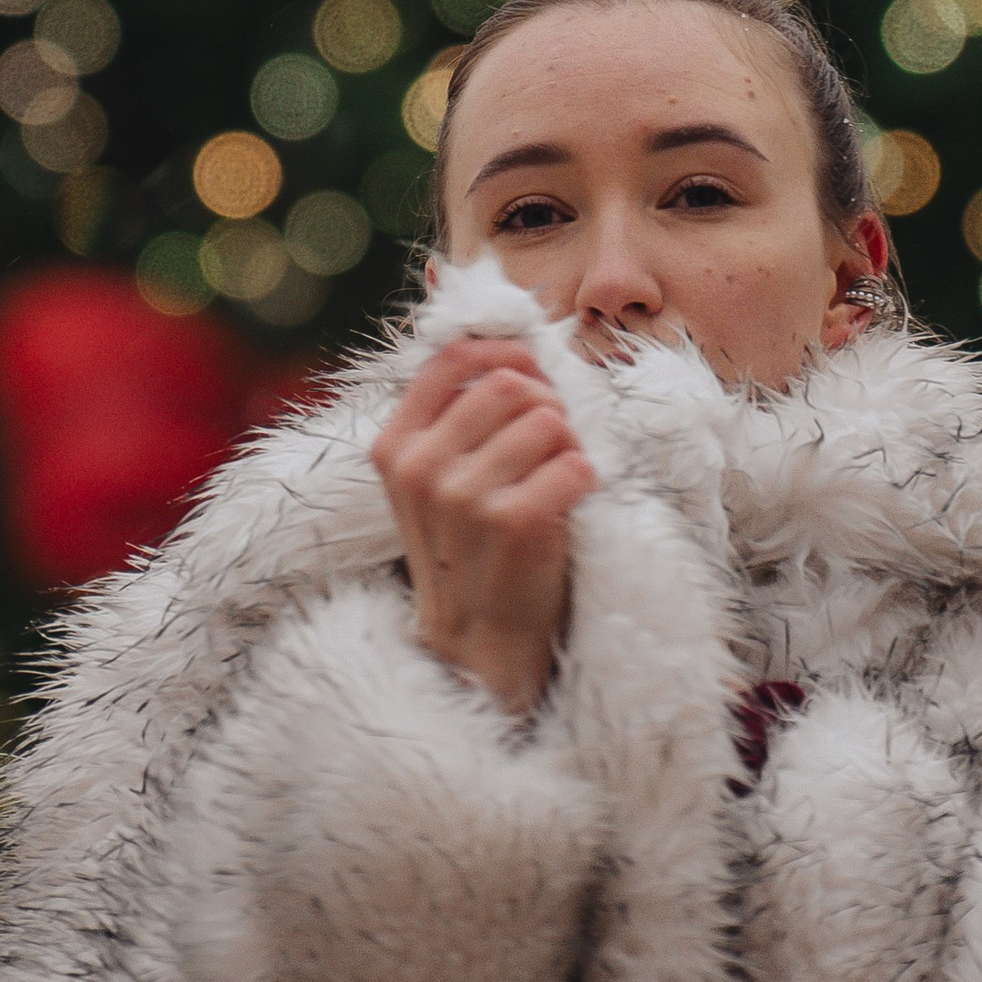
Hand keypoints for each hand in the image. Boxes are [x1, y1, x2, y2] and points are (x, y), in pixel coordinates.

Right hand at [370, 337, 593, 720]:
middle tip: (554, 438)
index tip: (531, 373)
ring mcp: (464, 497)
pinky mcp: (513, 523)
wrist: (479, 637)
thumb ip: (455, 415)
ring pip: (547, 421)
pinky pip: (573, 464)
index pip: (452, 360)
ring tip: (558, 477)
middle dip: (545, 404)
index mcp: (396, 446)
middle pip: (508, 385)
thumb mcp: (435, 478)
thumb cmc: (470, 544)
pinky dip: (585, 476)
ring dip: (569, 445)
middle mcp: (422, 467)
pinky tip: (571, 501)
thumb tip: (513, 344)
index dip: (503, 353)